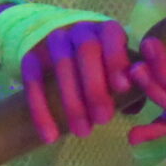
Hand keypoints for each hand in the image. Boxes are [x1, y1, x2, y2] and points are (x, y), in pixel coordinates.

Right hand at [18, 18, 134, 145]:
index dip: (117, 59)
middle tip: (104, 119)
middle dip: (95, 86)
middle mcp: (80, 30)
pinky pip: (33, 80)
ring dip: (72, 101)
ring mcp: (54, 41)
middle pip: (86, 50)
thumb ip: (132, 84)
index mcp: (106, 30)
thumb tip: (133, 103)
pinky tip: (50, 136)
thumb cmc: (105, 69)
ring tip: (82, 132)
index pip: (112, 35)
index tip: (122, 88)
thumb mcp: (122, 71)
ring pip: (60, 65)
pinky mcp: (32, 57)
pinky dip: (40, 110)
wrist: (66, 56)